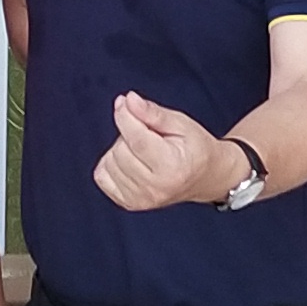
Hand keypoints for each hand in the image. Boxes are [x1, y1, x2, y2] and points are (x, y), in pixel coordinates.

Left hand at [93, 92, 242, 211]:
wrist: (204, 177)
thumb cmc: (195, 149)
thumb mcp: (181, 123)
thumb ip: (153, 113)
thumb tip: (128, 101)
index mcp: (171, 167)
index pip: (136, 139)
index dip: (125, 117)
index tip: (124, 103)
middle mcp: (155, 188)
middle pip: (120, 150)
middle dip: (128, 133)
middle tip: (149, 135)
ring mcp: (141, 199)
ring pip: (109, 162)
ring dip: (120, 149)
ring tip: (143, 150)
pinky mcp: (130, 203)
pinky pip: (102, 176)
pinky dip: (111, 164)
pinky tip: (130, 162)